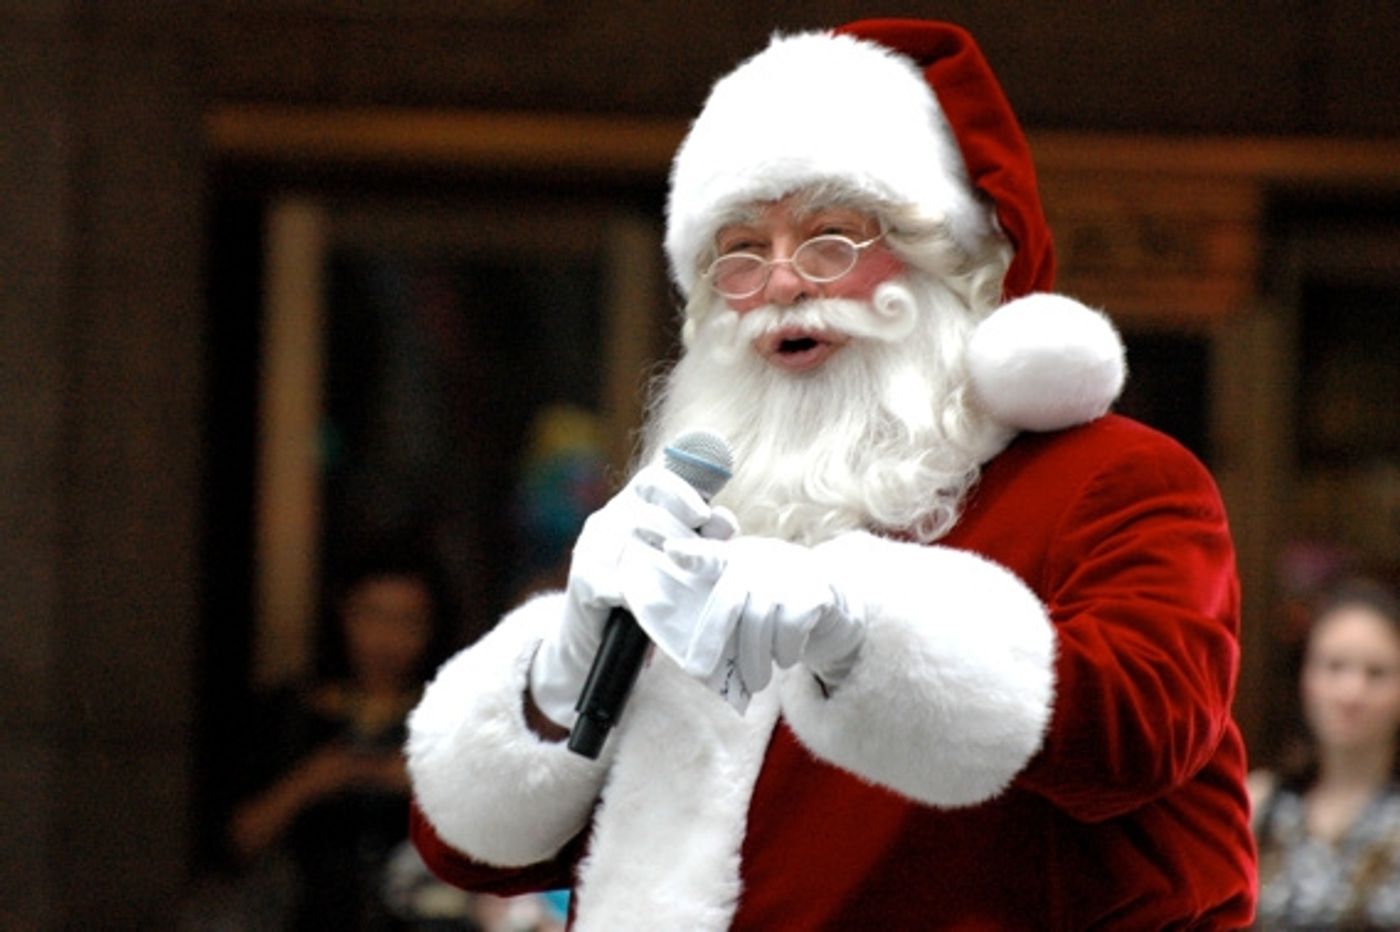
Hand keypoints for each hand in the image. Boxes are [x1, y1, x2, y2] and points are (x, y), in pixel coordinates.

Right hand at [529, 462, 735, 728]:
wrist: (597, 640)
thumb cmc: (647, 594)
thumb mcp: (679, 563)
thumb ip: (704, 540)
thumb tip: (724, 520)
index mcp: (633, 507)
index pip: (654, 479)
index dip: (680, 492)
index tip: (702, 516)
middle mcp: (609, 520)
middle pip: (645, 509)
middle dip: (677, 531)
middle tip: (697, 556)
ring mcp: (591, 548)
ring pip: (626, 540)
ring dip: (657, 560)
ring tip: (677, 579)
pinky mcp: (582, 579)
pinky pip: (608, 581)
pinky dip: (630, 592)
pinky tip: (642, 603)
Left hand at [664, 536, 864, 706]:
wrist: (832, 604)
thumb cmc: (775, 607)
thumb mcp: (747, 598)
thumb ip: (722, 615)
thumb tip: (698, 664)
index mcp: (736, 559)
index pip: (710, 554)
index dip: (692, 554)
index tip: (670, 551)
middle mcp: (761, 559)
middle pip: (729, 601)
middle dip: (711, 640)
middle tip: (700, 674)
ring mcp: (790, 572)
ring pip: (759, 622)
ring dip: (753, 660)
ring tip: (755, 681)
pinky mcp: (815, 591)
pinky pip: (791, 629)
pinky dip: (785, 652)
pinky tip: (785, 658)